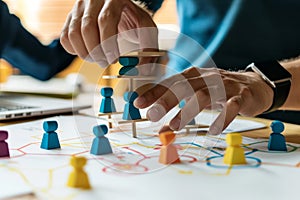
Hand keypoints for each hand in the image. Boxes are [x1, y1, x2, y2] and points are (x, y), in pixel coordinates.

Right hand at [60, 0, 157, 72]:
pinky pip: (65, 36)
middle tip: (106, 63)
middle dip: (96, 51)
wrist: (120, 8)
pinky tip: (87, 52)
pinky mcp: (71, 17)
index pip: (106, 19)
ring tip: (97, 59)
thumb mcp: (145, 27)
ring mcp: (79, 7)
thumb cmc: (132, 18)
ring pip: (73, 33)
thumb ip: (148, 46)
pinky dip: (73, 50)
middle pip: (87, 27)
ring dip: (85, 53)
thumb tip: (144, 68)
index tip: (114, 59)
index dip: (108, 43)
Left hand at [134, 67, 273, 133]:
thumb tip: (161, 129)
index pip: (171, 82)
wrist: (255, 85)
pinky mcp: (242, 96)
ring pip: (205, 95)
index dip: (154, 92)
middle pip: (184, 86)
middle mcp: (207, 78)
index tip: (138, 103)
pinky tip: (213, 130)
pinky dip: (222, 117)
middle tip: (152, 115)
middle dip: (166, 99)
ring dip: (188, 110)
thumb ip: (180, 109)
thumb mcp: (198, 97)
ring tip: (175, 126)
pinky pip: (231, 106)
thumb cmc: (220, 91)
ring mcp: (225, 86)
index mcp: (194, 75)